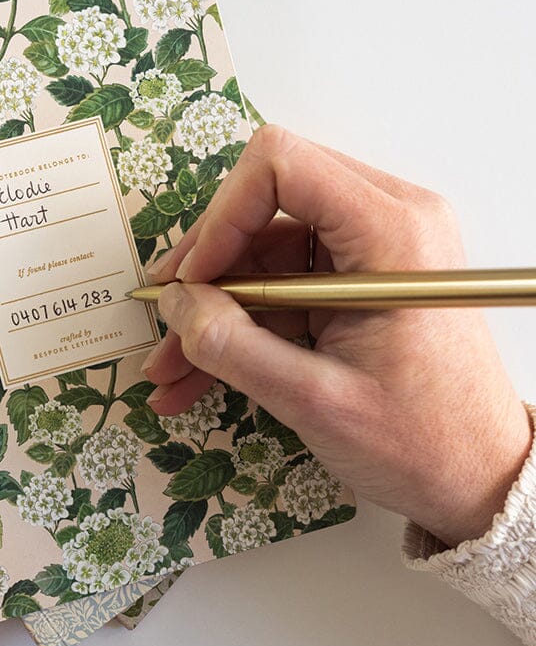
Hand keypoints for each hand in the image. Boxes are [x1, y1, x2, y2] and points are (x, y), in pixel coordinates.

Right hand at [143, 126, 531, 546]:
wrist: (480, 479)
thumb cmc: (426, 443)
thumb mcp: (316, 402)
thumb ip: (233, 348)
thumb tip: (175, 305)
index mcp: (393, 233)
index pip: (282, 166)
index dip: (222, 217)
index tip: (192, 280)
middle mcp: (389, 221)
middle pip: (267, 201)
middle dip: (207, 263)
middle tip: (166, 314)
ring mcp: (373, 249)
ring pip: (264, 247)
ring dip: (213, 304)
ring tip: (171, 365)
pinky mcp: (358, 279)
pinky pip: (281, 281)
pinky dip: (239, 322)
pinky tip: (198, 371)